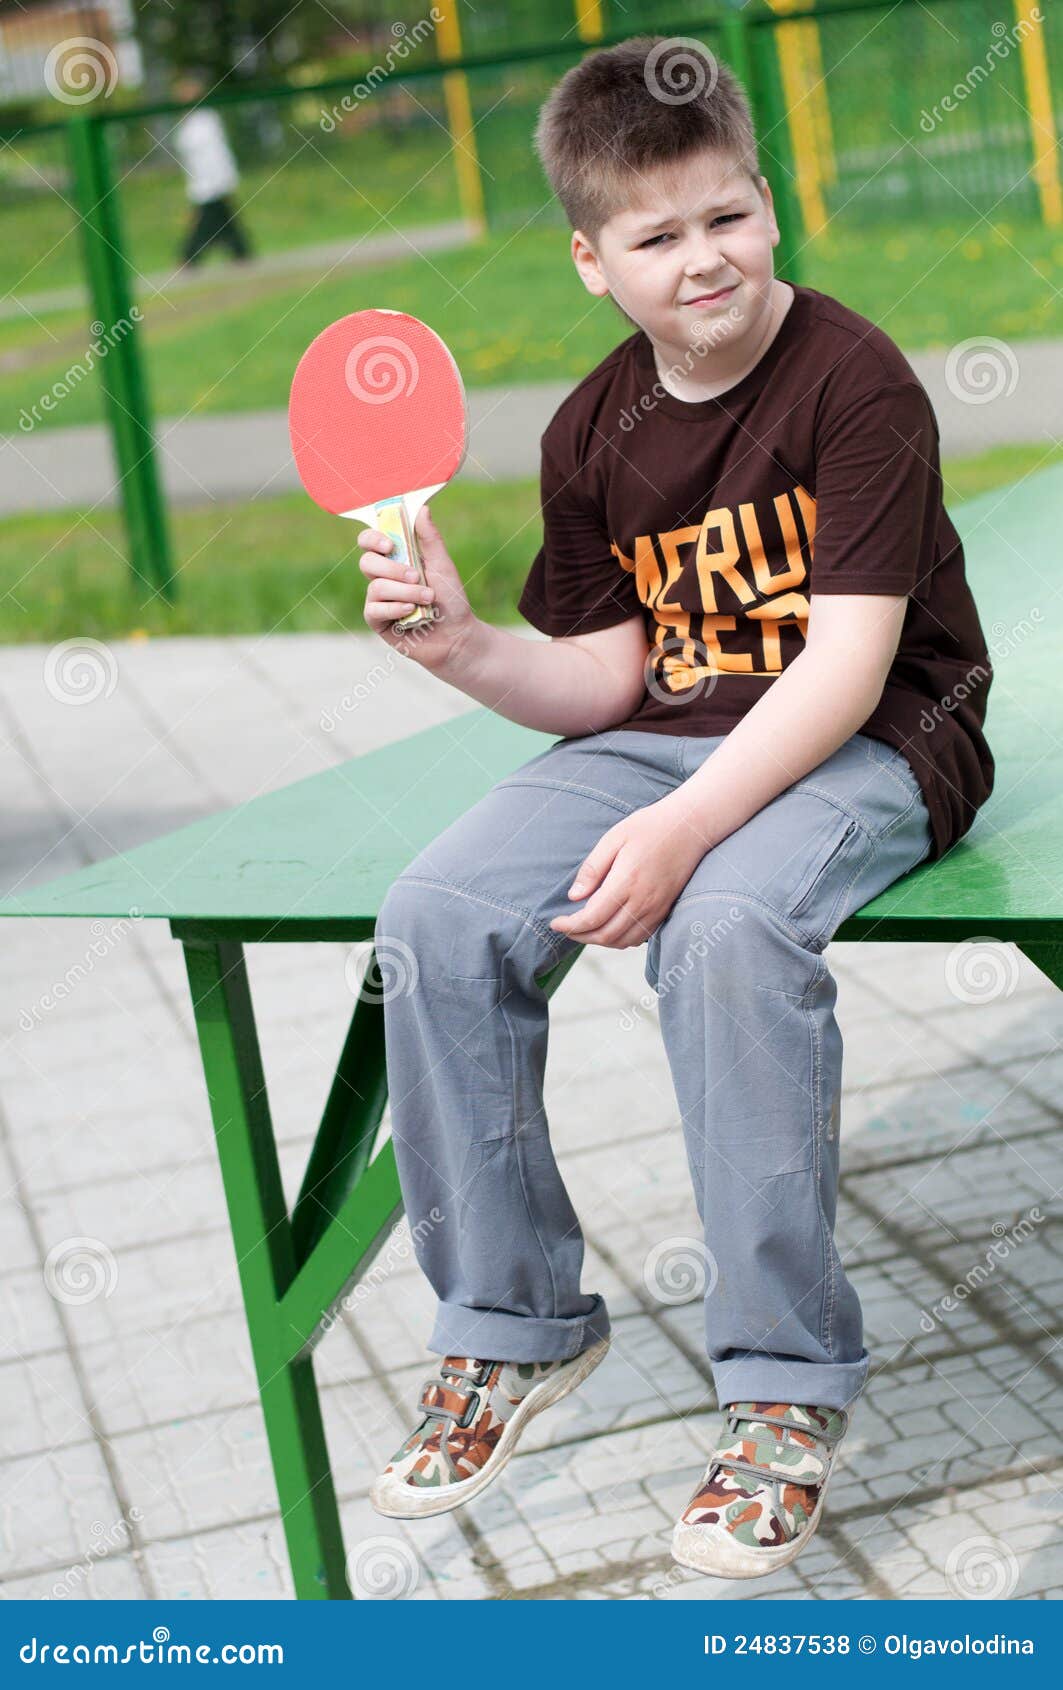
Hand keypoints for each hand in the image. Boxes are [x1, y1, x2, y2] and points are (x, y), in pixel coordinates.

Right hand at [357, 503, 477, 671]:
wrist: (457, 636)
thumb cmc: (451, 600)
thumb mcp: (443, 565)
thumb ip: (430, 539)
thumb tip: (422, 508)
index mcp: (395, 559)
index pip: (369, 542)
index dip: (372, 539)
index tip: (390, 545)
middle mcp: (383, 578)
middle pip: (367, 562)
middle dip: (393, 569)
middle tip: (417, 576)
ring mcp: (378, 600)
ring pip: (376, 587)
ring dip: (405, 591)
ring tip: (427, 598)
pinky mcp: (378, 622)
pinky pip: (374, 609)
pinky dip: (395, 608)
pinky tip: (412, 611)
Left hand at [549, 793, 709, 949]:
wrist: (690, 827)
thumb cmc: (649, 827)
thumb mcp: (614, 838)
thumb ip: (593, 868)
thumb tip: (574, 896)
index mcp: (626, 882)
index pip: (592, 918)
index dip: (570, 925)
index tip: (554, 922)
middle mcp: (642, 902)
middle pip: (605, 935)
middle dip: (580, 936)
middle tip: (566, 927)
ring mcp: (656, 909)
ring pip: (622, 941)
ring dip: (599, 941)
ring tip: (583, 929)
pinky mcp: (664, 911)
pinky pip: (638, 937)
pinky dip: (619, 939)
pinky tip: (608, 927)